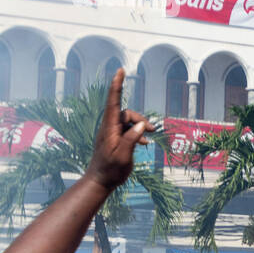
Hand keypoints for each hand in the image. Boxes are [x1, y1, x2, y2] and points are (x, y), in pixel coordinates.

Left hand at [85, 69, 152, 191]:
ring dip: (140, 127)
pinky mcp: (114, 139)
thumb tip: (140, 126)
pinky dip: (137, 134)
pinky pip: (128, 130)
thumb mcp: (122, 155)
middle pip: (126, 113)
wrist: (100, 181)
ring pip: (128, 121)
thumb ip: (131, 139)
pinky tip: (144, 144)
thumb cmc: (110, 170)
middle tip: (153, 131)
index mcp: (109, 128)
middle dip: (140, 118)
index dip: (116, 86)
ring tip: (150, 138)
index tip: (120, 71)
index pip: (113, 102)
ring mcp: (111, 133)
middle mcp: (109, 127)